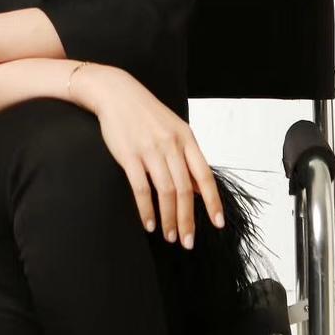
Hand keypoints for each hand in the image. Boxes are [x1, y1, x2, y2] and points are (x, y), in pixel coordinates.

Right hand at [75, 65, 225, 248]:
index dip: (213, 201)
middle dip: (188, 220)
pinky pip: (141, 189)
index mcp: (186, 138)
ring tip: (170, 235)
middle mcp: (170, 144)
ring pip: (166, 191)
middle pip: (185, 189)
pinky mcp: (129, 156)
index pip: (205, 175)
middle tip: (187, 241)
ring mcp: (150, 150)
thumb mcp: (174, 129)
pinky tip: (149, 222)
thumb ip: (187, 158)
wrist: (116, 93)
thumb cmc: (146, 112)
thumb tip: (200, 189)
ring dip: (169, 218)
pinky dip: (147, 209)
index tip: (217, 223)